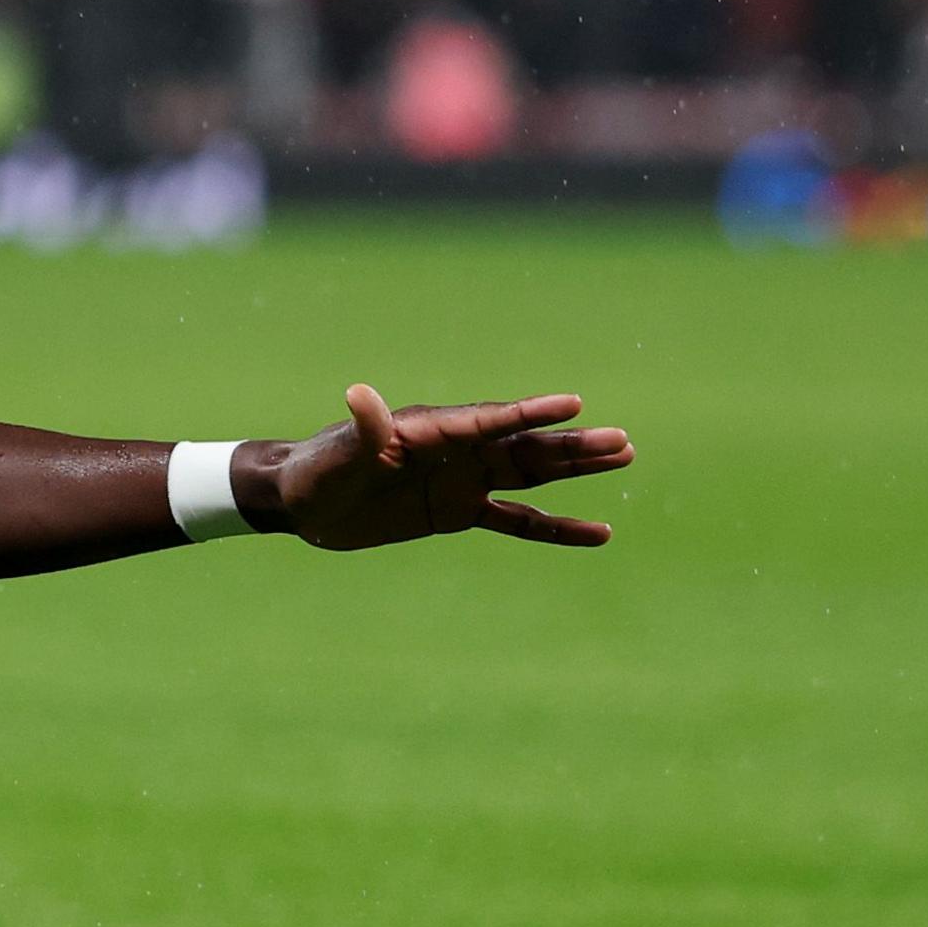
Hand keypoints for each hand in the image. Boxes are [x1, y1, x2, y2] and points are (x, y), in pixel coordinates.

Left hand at [265, 385, 632, 550]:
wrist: (303, 501)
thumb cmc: (318, 469)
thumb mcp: (341, 453)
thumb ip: (362, 428)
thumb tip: (359, 394)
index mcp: (433, 430)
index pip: (490, 421)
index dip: (529, 414)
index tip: (574, 405)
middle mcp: (456, 452)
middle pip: (523, 447)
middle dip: (571, 446)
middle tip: (621, 441)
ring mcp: (461, 481)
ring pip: (530, 475)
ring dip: (574, 470)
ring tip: (624, 456)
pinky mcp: (456, 512)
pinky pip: (515, 520)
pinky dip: (553, 526)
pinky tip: (596, 532)